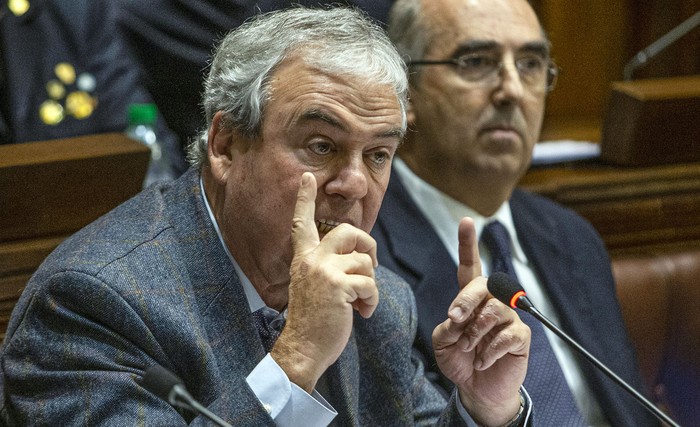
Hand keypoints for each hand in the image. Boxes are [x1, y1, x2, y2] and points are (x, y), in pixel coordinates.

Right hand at [271, 172, 378, 391]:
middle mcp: (311, 259)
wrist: (303, 348)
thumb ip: (330, 267)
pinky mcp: (338, 286)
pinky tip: (362, 313)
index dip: (305, 199)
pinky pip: (371, 284)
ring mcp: (323, 271)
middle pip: (348, 231)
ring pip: (365, 262)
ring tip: (360, 304)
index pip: (301, 223)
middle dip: (367, 245)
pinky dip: (372, 301)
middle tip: (371, 266)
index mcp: (303, 258)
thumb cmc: (314, 321)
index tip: (308, 178)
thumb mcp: (314, 286)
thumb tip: (362, 258)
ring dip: (370, 286)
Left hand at [432, 218, 529, 425]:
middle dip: (465, 301)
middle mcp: (491, 301)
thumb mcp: (442, 341)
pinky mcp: (521, 336)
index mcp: (470, 298)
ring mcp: (508, 317)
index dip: (467, 244)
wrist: (476, 389)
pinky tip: (483, 361)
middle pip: (482, 284)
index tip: (466, 221)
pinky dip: (488, 350)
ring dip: (476, 332)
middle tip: (455, 319)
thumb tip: (461, 319)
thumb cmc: (459, 359)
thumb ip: (448, 325)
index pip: (469, 266)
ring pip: (493, 311)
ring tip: (469, 348)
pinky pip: (506, 335)